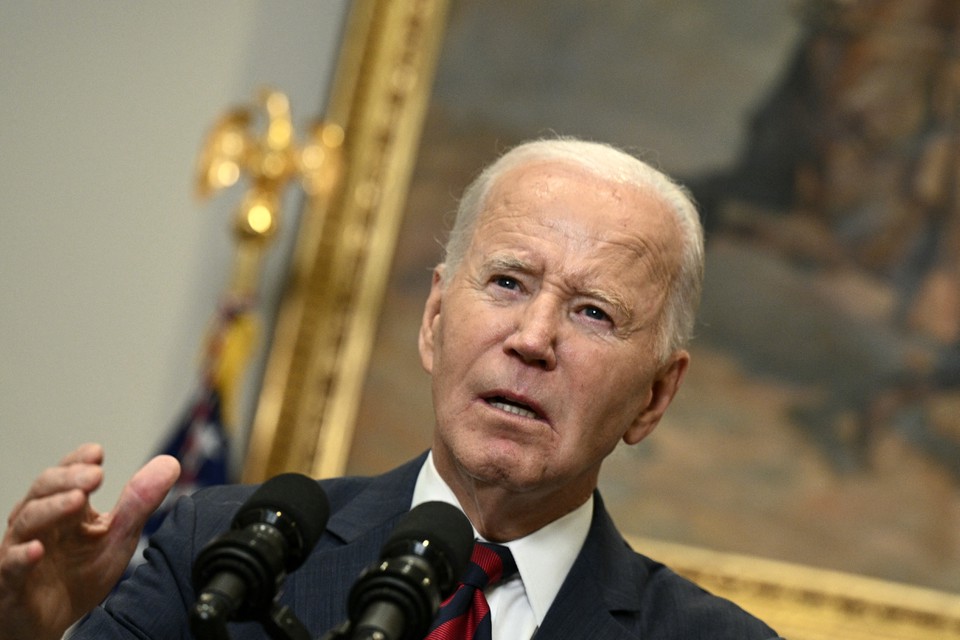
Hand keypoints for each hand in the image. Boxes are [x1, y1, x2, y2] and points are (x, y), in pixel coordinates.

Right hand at [0, 444, 179, 639]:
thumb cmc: (77, 576)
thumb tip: (170, 463)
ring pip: (26, 521)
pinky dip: (21, 556)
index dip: (78, 462)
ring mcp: (20, 550)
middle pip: (44, 490)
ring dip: (51, 508)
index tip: (97, 453)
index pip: (66, 475)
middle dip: (69, 479)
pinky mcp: (8, 582)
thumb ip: (139, 502)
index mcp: (64, 510)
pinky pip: (9, 565)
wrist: (49, 624)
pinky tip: (37, 550)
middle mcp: (38, 523)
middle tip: (95, 475)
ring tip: (76, 500)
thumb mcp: (116, 537)